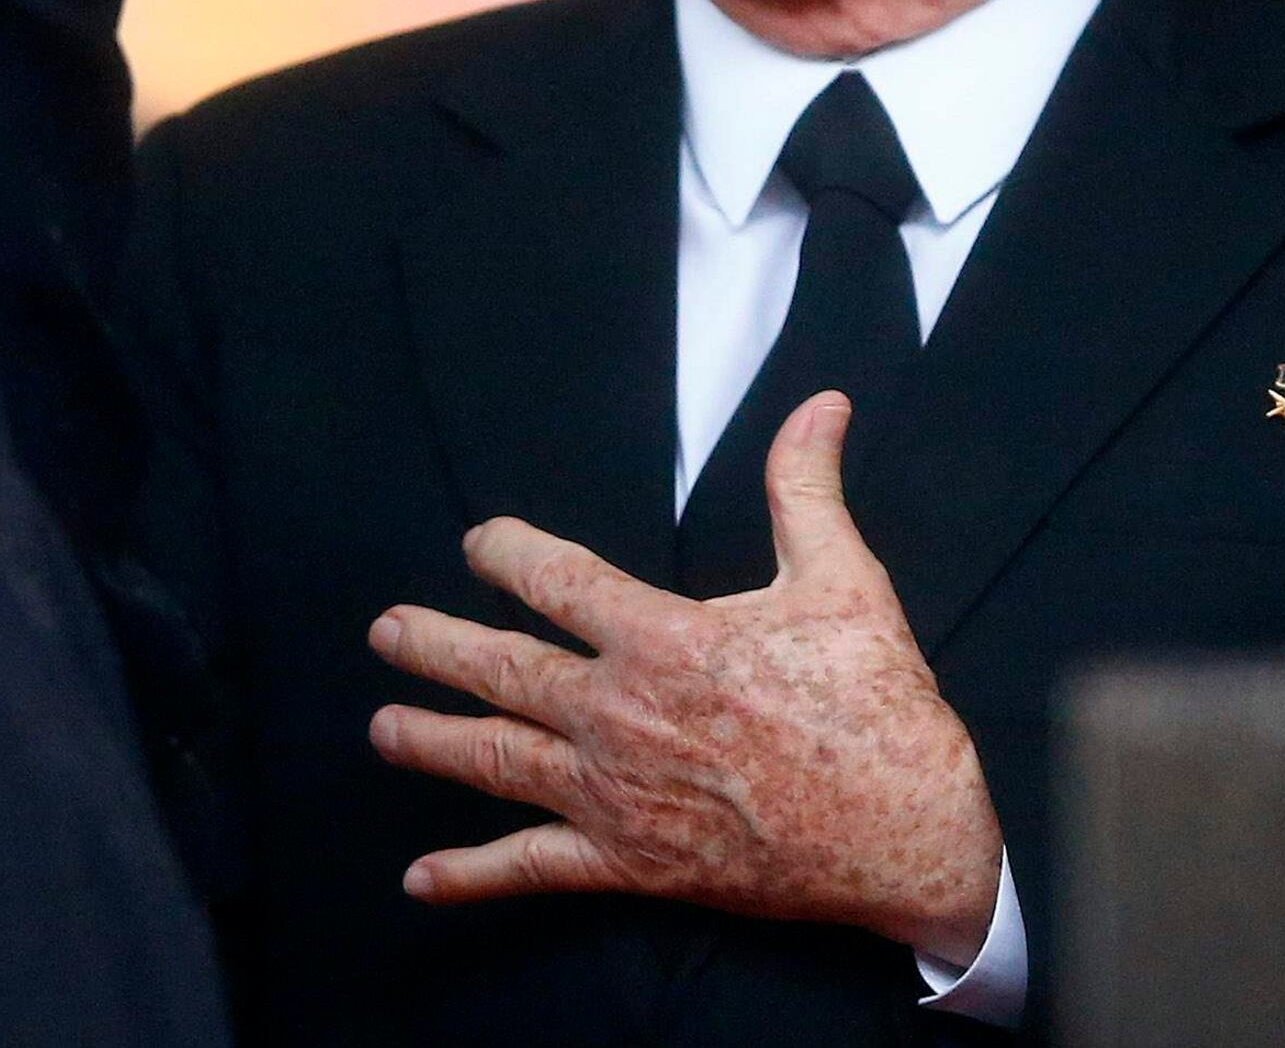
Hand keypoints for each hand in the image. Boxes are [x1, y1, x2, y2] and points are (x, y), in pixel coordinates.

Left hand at [366, 391, 1003, 964]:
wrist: (901, 829)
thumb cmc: (873, 704)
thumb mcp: (844, 578)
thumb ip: (807, 488)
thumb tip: (821, 404)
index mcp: (662, 639)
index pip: (558, 581)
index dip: (509, 555)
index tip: (481, 542)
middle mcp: (618, 715)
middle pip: (502, 671)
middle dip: (436, 646)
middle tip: (386, 631)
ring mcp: (615, 794)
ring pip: (497, 762)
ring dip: (432, 743)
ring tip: (383, 729)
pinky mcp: (629, 864)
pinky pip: (533, 868)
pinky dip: (472, 874)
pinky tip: (421, 879)